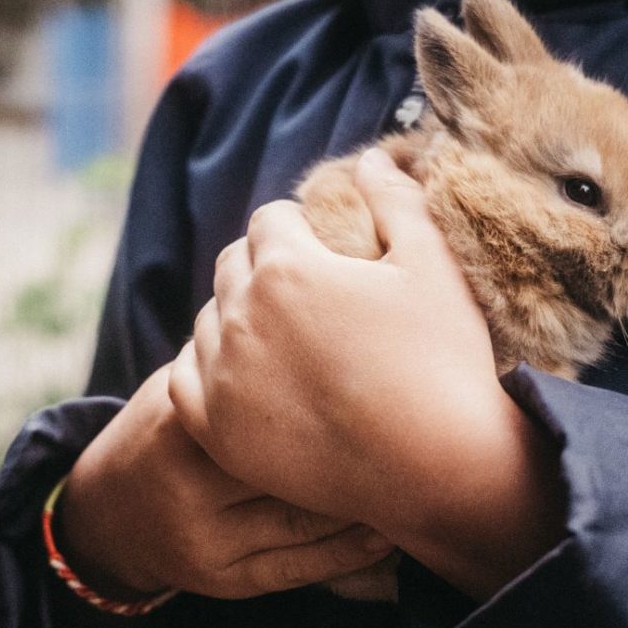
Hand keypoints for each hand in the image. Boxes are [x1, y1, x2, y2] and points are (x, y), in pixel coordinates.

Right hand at [52, 363, 396, 601]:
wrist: (110, 509)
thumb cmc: (168, 424)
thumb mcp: (186, 377)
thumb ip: (242, 356)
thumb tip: (330, 296)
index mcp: (183, 422)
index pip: (266, 402)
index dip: (331, 385)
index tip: (390, 364)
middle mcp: (190, 486)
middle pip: (289, 464)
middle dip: (357, 443)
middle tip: (420, 424)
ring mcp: (207, 539)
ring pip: (303, 521)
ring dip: (366, 498)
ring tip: (419, 475)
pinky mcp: (224, 580)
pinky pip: (300, 569)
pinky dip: (351, 550)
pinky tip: (390, 531)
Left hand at [168, 149, 566, 597]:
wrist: (441, 467)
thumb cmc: (443, 358)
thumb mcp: (431, 261)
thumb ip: (396, 199)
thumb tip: (371, 159)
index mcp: (286, 265)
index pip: (271, 220)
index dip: (304, 231)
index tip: (331, 256)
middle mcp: (241, 315)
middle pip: (234, 265)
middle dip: (267, 267)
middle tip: (313, 298)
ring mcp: (223, 377)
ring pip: (210, 321)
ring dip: (239, 317)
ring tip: (287, 340)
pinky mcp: (218, 432)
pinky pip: (183, 380)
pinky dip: (209, 370)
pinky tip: (245, 376)